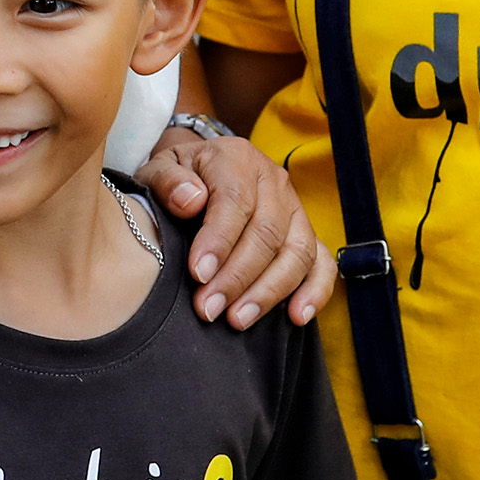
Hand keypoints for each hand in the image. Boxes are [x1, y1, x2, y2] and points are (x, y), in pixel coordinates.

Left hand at [134, 123, 327, 328]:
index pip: (235, 200)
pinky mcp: (306, 233)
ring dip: (268, 291)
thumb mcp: (158, 168)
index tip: (198, 274)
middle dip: (237, 277)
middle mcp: (273, 180)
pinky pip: (321, 263)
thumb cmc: (177, 177)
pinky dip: (315, 291)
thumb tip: (190, 200)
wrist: (198, 171)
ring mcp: (294, 208)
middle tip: (208, 309)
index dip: (218, 240)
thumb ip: (167, 181)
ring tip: (237, 320)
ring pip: (296, 252)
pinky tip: (296, 318)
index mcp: (236, 159)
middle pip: (267, 233)